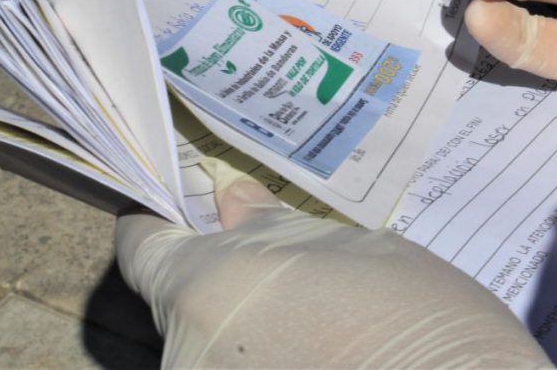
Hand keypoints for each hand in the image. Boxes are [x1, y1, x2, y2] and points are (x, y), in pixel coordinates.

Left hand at [116, 159, 551, 367]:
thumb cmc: (414, 320)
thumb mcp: (349, 250)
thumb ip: (271, 228)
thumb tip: (229, 203)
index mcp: (202, 289)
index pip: (142, 247)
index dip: (162, 221)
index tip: (186, 209)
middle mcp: (182, 354)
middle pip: (181, 298)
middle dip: (223, 276)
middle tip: (286, 268)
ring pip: (209, 343)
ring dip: (246, 325)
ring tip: (315, 320)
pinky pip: (232, 369)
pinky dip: (261, 358)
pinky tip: (317, 353)